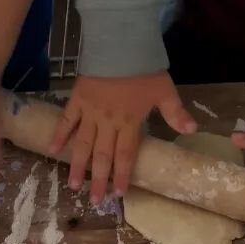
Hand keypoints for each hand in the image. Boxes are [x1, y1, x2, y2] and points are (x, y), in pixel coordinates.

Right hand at [52, 73, 196, 202]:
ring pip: (83, 145)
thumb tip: (193, 130)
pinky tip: (52, 150)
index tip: (119, 193)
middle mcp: (108, 123)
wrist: (120, 42)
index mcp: (129, 123)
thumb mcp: (165, 90)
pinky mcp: (77, 100)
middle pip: (103, 157)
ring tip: (73, 186)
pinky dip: (59, 135)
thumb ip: (176, 112)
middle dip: (99, 180)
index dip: (123, 175)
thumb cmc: (143, 67)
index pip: (126, 155)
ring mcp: (90, 113)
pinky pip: (66, 121)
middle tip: (95, 201)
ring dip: (78, 166)